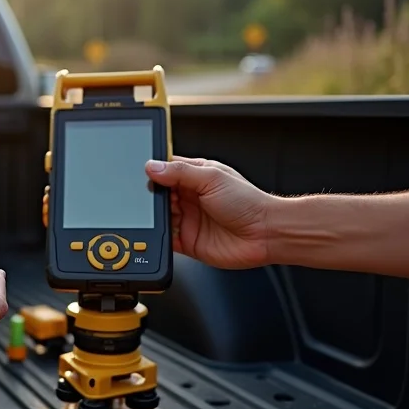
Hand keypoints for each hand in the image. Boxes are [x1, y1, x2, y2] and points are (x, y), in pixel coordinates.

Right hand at [145, 156, 276, 268]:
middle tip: (147, 197)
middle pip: (159, 194)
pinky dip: (158, 237)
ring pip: (160, 216)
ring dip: (153, 216)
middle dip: (151, 195)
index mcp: (196, 177)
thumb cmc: (249, 203)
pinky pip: (166, 239)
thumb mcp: (212, 178)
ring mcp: (188, 219)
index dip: (153, 171)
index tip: (142, 173)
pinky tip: (158, 233)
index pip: (166, 170)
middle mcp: (190, 197)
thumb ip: (180, 172)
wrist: (266, 234)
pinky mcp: (188, 241)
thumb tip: (152, 167)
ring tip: (152, 214)